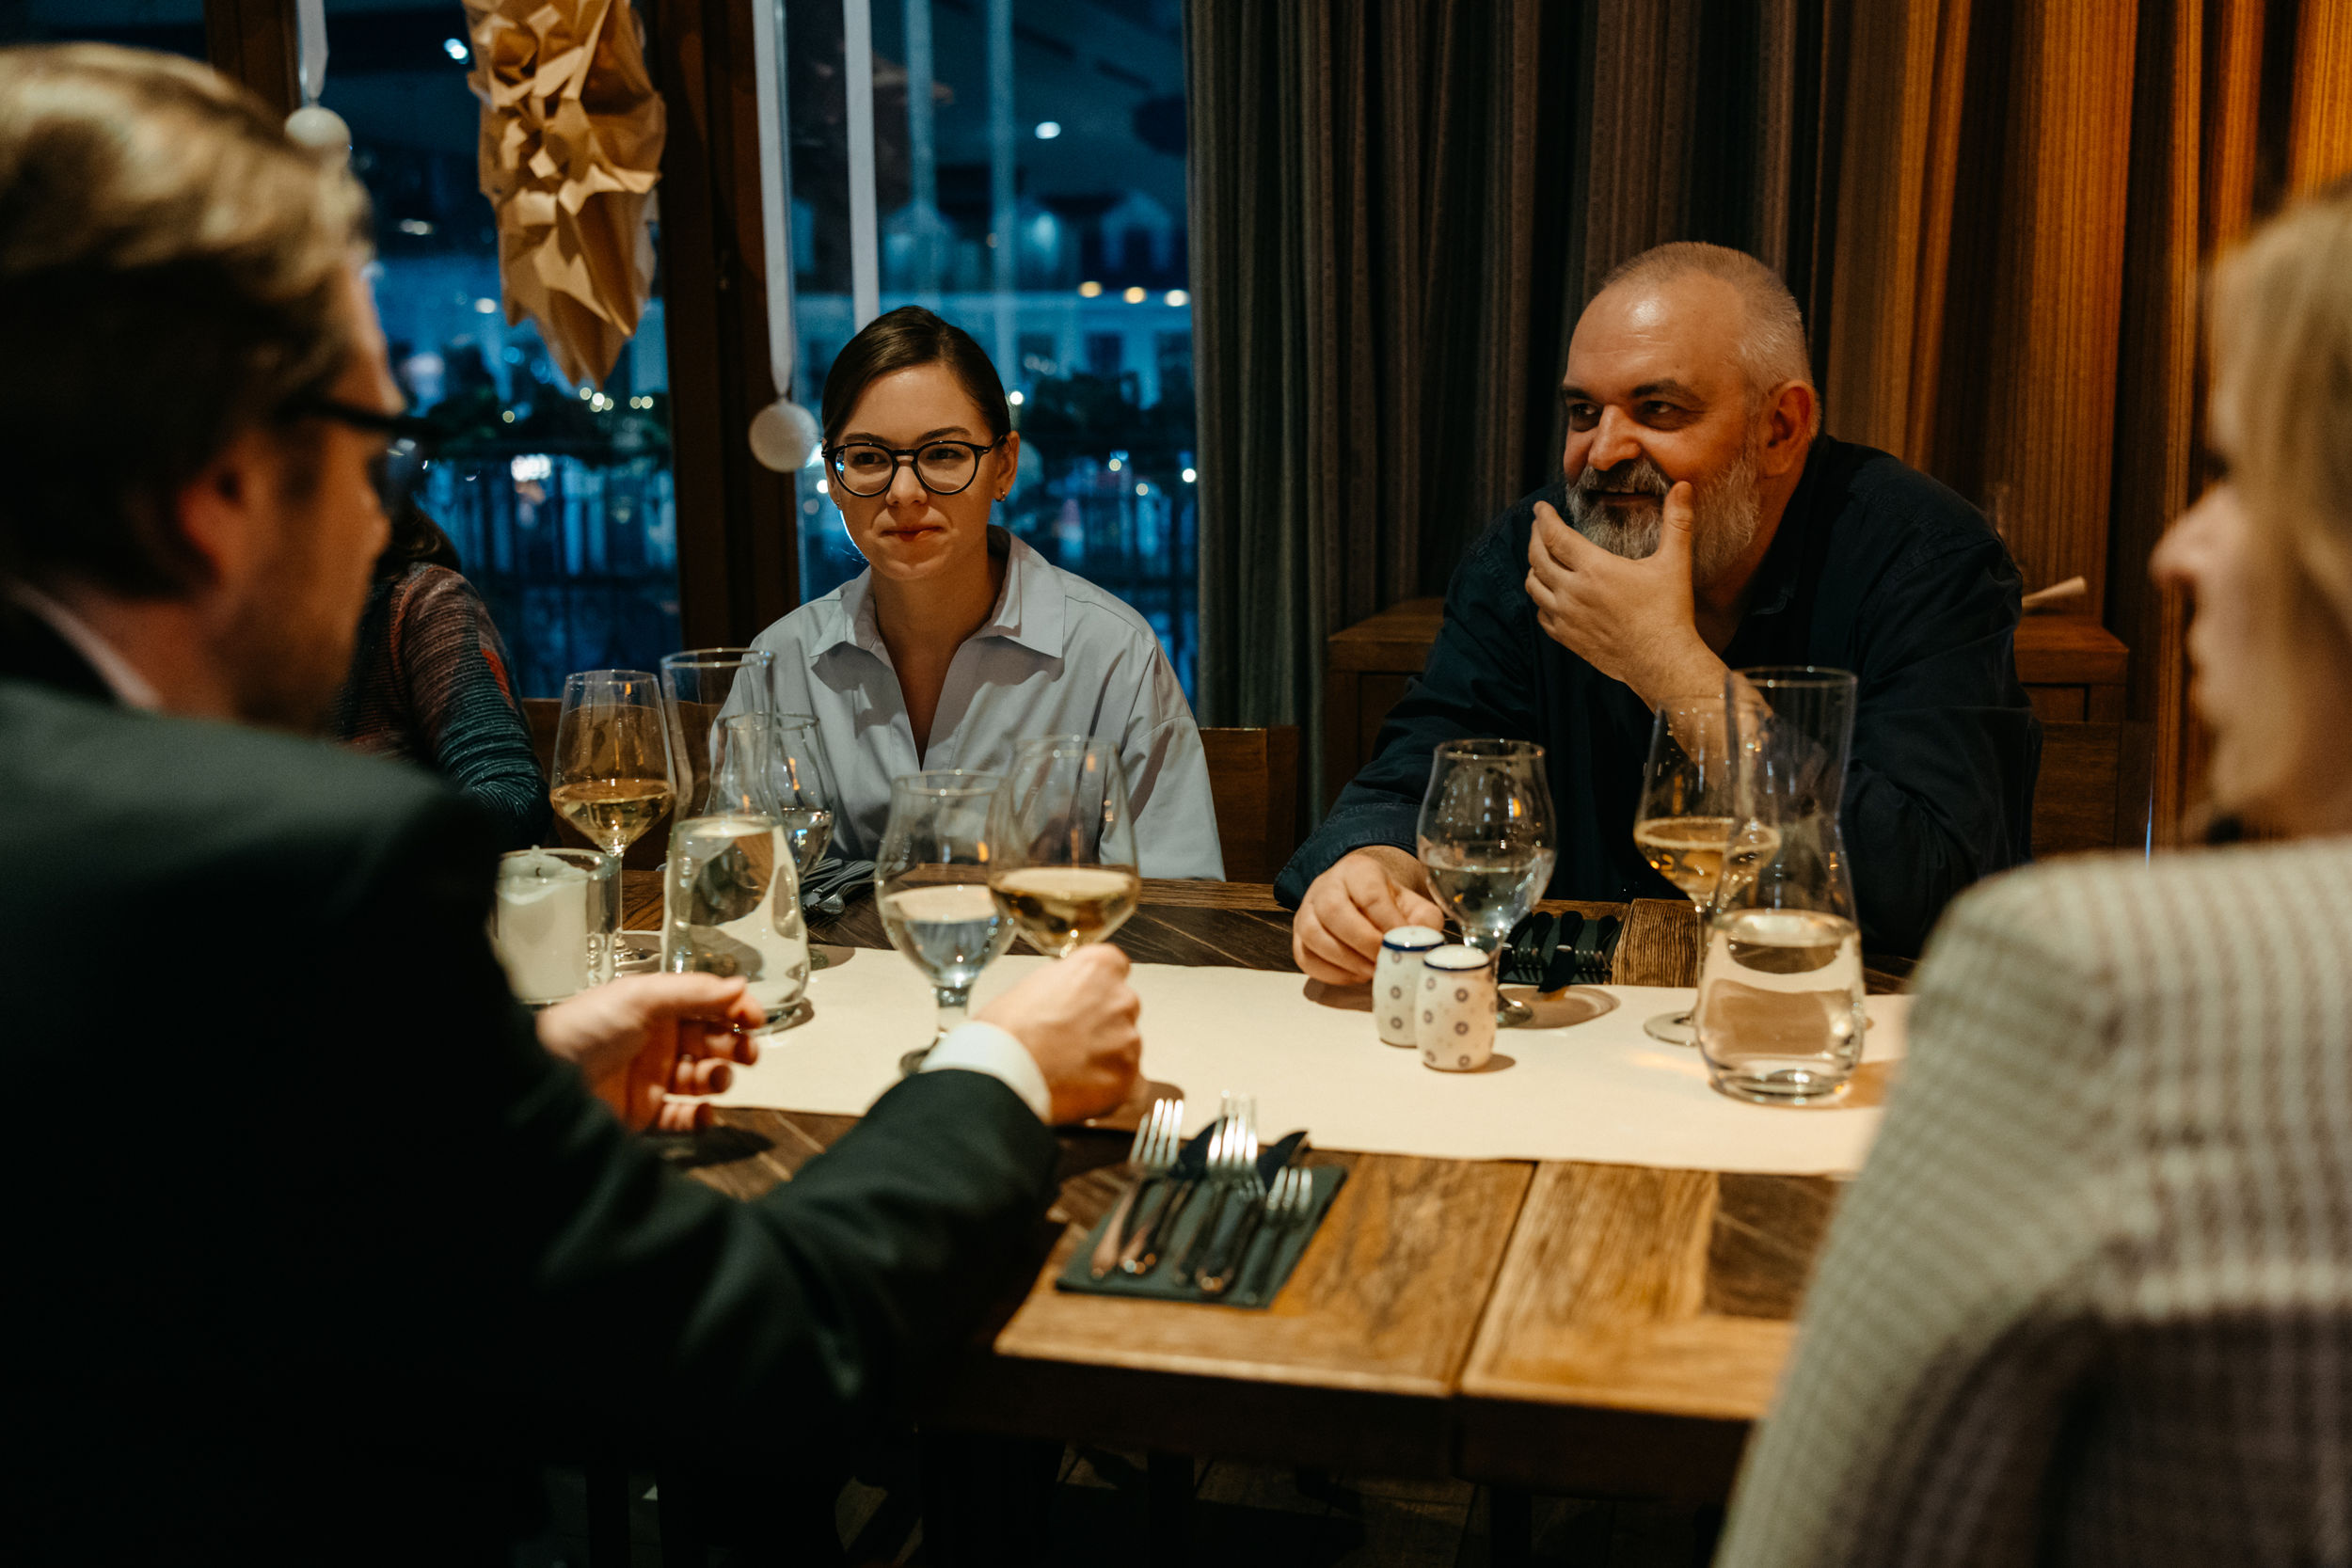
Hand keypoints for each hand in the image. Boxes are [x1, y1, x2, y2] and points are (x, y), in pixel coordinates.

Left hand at [537, 974, 765, 1132]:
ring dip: (718, 1078)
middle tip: (745, 1052)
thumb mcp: (642, 997)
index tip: (755, 1019)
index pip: (708, 1005)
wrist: (544, 1077)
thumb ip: (695, 992)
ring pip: (703, 1079)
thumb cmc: (582, 1029)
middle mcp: (658, 1040)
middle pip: (712, 1042)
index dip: (735, 1010)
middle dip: (734, 1046)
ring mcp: (653, 1077)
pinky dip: (699, 1117)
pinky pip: (684, 1117)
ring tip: (714, 1078)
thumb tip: (739, 985)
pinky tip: (703, 1112)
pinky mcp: (646, 1112)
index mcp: (658, 1007)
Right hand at [975, 944, 1141, 1123]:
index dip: (1095, 987)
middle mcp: (1121, 999)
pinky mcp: (1129, 1078)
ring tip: (1069, 1070)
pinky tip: (1083, 1090)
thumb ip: (1061, 985)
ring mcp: (1128, 1040)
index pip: (1114, 968)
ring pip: (1125, 1047)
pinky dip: (1111, 1087)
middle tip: (1069, 1040)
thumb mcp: (1028, 987)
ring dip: (1105, 1057)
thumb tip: (1065, 993)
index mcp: (1098, 968)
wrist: (1004, 1072)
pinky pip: (1130, 1083)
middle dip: (1101, 1024)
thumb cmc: (1006, 1031)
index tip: (1083, 1000)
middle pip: (1121, 1008)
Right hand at [1291, 845, 1447, 983]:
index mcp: (1358, 871)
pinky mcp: (1298, 936)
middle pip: (1334, 911)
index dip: (1387, 924)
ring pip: (1313, 935)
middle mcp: (1326, 886)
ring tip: (1371, 972)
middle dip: (1362, 943)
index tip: (1402, 945)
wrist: (1359, 898)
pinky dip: (1331, 973)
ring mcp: (1307, 911)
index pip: (1369, 895)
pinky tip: (1355, 976)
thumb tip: (1422, 944)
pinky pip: (1305, 957)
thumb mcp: (1413, 904)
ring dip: (1345, 960)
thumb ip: (1424, 921)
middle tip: (1384, 962)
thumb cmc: (1388, 904)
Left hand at [1524, 482, 1723, 705]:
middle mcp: (1573, 592)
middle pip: (1537, 558)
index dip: (1543, 518)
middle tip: (1538, 526)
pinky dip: (1541, 600)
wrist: (1662, 662)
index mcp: (1594, 569)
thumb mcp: (1674, 563)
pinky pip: (1541, 615)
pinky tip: (1550, 594)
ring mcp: (1566, 617)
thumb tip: (1683, 486)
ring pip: (1533, 586)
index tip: (1539, 508)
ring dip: (1534, 568)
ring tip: (1541, 557)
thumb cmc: (1669, 612)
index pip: (1555, 536)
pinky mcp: (1567, 638)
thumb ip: (1676, 521)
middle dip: (1534, 537)